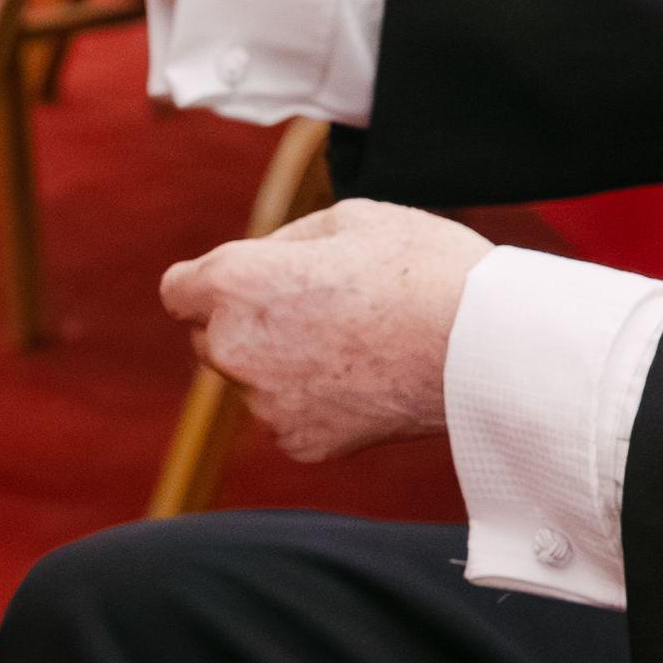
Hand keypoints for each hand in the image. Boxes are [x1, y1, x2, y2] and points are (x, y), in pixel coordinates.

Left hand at [159, 201, 492, 461]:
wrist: (485, 347)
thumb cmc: (423, 268)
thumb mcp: (348, 220)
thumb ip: (283, 246)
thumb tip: (262, 267)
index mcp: (238, 284)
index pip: (178, 289)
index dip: (207, 283)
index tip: (240, 284)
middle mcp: (236, 348)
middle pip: (210, 338)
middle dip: (244, 323)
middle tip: (313, 308)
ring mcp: (266, 403)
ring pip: (252, 380)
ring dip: (280, 365)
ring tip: (353, 343)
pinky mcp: (301, 442)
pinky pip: (288, 416)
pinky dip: (314, 402)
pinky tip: (364, 380)